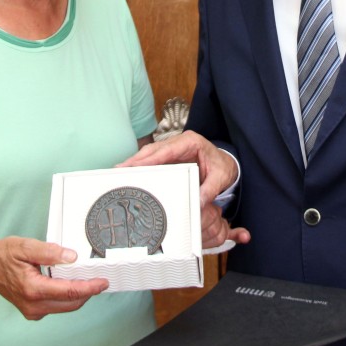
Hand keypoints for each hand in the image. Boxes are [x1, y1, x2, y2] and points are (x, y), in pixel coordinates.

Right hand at [0, 236, 107, 320]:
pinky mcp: (33, 310)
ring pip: (65, 306)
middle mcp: (33, 304)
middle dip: (87, 292)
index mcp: (33, 289)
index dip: (89, 287)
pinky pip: (57, 306)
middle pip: (71, 303)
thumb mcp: (25, 246)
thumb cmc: (3, 255)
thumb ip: (50, 252)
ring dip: (78, 294)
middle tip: (99, 279)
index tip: (102, 282)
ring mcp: (33, 310)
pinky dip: (67, 296)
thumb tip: (71, 257)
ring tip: (85, 278)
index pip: (69, 292)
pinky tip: (69, 283)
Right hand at [119, 131, 249, 248]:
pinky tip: (130, 175)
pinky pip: (153, 161)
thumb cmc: (223, 167)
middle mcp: (179, 142)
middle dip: (136, 160)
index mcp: (191, 142)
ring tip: (119, 173)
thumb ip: (210, 189)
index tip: (135, 165)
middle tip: (119, 170)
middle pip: (153, 150)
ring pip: (150, 154)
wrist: (226, 164)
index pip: (167, 150)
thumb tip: (198, 203)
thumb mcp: (220, 177)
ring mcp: (172, 149)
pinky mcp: (169, 157)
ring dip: (135, 163)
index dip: (149, 158)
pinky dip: (141, 167)